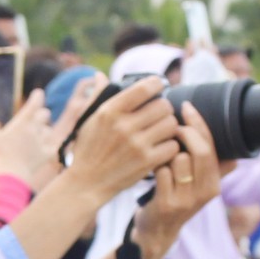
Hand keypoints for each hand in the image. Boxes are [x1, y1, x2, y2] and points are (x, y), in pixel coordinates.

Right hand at [0, 93, 56, 187]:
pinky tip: (46, 149)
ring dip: (44, 130)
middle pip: (45, 114)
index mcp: (23, 121)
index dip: (38, 96)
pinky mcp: (47, 154)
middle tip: (36, 117)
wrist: (12, 174)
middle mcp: (36, 129)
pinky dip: (49, 147)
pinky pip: (53, 147)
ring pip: (49, 130)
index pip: (35, 102)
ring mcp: (43, 142)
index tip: (38, 94)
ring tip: (38, 134)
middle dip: (41, 114)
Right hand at [60, 77, 179, 199]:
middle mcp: (124, 126)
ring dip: (169, 127)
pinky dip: (170, 146)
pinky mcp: (146, 162)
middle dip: (164, 108)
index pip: (144, 88)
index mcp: (110, 111)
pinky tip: (162, 147)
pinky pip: (172, 146)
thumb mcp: (87, 120)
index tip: (158, 87)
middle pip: (163, 105)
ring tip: (162, 131)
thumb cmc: (87, 149)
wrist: (86, 183)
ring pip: (171, 124)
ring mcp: (137, 145)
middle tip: (160, 114)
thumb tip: (99, 75)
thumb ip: (97, 96)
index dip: (156, 84)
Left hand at [134, 107, 221, 246]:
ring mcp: (186, 200)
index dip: (200, 124)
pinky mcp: (167, 204)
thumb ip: (215, 170)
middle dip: (185, 132)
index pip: (212, 147)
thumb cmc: (176, 200)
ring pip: (179, 159)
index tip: (187, 107)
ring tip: (161, 154)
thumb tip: (234, 155)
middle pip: (200, 151)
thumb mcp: (199, 188)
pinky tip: (151, 169)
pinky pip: (161, 172)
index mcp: (214, 184)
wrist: (157, 232)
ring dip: (167, 152)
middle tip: (172, 124)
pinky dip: (156, 167)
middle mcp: (205, 193)